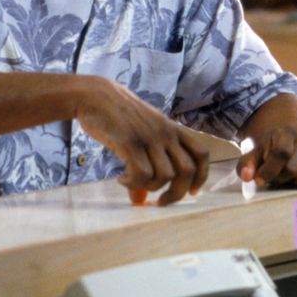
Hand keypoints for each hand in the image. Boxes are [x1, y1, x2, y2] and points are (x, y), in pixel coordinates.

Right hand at [74, 77, 209, 205]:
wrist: (95, 95)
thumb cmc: (117, 117)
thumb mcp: (138, 137)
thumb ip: (145, 164)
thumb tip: (139, 200)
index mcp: (173, 128)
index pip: (201, 153)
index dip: (201, 176)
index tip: (191, 192)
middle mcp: (165, 132)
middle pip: (187, 171)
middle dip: (177, 193)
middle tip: (160, 202)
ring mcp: (149, 136)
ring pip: (165, 176)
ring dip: (150, 188)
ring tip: (133, 183)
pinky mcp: (131, 142)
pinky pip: (142, 175)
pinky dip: (133, 184)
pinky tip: (121, 179)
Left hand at [237, 124, 296, 188]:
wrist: (296, 133)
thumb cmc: (273, 147)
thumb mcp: (257, 152)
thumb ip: (247, 164)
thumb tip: (247, 177)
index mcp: (286, 132)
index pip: (282, 153)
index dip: (269, 170)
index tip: (259, 180)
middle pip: (293, 170)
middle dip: (280, 178)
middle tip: (276, 174)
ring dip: (294, 182)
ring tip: (289, 174)